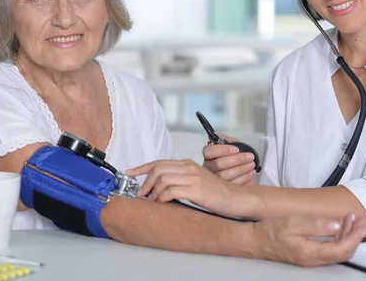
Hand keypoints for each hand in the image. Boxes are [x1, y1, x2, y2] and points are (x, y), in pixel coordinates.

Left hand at [127, 159, 251, 218]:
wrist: (236, 199)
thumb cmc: (217, 194)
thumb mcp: (197, 182)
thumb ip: (181, 180)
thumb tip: (159, 188)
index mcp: (188, 164)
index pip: (159, 162)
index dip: (142, 167)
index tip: (130, 173)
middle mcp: (189, 167)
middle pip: (158, 169)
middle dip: (145, 182)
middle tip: (141, 194)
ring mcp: (193, 177)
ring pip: (162, 179)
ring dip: (153, 192)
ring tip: (151, 201)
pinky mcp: (196, 189)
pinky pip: (170, 191)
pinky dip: (162, 198)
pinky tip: (161, 204)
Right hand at [203, 133, 256, 185]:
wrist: (242, 172)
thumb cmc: (234, 158)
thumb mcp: (232, 146)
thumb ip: (226, 140)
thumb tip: (217, 135)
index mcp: (208, 157)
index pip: (208, 151)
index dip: (222, 150)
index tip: (236, 149)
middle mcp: (208, 169)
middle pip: (218, 164)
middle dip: (236, 160)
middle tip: (250, 157)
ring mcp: (214, 182)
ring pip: (225, 176)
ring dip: (241, 169)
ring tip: (252, 165)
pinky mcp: (223, 191)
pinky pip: (232, 185)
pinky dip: (244, 178)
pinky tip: (251, 173)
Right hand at [255, 213, 365, 266]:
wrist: (255, 241)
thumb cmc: (271, 230)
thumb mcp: (293, 222)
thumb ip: (316, 224)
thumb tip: (337, 225)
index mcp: (311, 252)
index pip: (342, 249)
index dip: (354, 236)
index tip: (359, 222)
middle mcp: (313, 260)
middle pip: (343, 253)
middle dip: (354, 236)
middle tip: (359, 219)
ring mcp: (311, 259)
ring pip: (337, 252)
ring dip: (347, 236)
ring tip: (350, 219)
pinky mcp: (308, 256)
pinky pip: (329, 250)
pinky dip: (338, 238)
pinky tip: (337, 227)